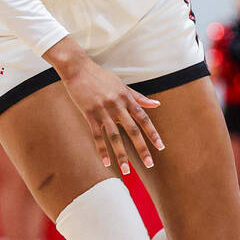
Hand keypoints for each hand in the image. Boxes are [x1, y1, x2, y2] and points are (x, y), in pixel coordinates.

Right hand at [47, 38, 164, 173]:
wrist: (78, 69)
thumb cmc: (101, 77)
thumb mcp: (122, 85)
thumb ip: (138, 97)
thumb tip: (157, 105)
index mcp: (127, 98)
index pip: (144, 119)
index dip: (153, 133)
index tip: (161, 147)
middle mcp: (117, 105)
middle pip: (133, 130)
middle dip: (142, 148)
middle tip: (149, 164)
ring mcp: (103, 110)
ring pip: (115, 136)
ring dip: (121, 154)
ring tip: (126, 170)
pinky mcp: (89, 114)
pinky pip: (97, 135)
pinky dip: (101, 149)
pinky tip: (106, 162)